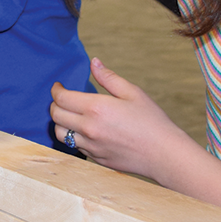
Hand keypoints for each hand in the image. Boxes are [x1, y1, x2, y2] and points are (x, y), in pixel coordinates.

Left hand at [49, 57, 185, 178]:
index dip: (56, 90)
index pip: (61, 98)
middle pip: (56, 115)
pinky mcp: (96, 159)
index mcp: (96, 108)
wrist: (165, 155)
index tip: (59, 86)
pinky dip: (73, 137)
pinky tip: (84, 131)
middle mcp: (89, 128)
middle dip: (55, 104)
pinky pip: (74, 147)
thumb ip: (108, 77)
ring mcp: (91, 146)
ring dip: (60, 123)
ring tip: (70, 115)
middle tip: (63, 99)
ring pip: (60, 134)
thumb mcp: (132, 93)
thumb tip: (93, 62)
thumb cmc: (151, 121)